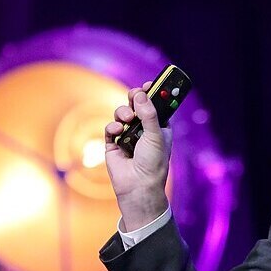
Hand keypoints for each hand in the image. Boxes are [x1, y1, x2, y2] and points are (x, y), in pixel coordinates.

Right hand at [104, 81, 171, 229]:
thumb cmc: (153, 164)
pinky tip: (118, 131)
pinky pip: (111, 127)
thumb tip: (141, 95)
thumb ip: (149, 114)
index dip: (152, 94)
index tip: (150, 84)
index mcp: (159, 128)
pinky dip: (113, 126)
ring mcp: (128, 136)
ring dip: (123, 111)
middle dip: (135, 98)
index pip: (155, 105)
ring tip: (128, 118)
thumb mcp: (156, 136)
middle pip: (137, 106)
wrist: (138, 186)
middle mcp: (143, 130)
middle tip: (134, 94)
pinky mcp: (113, 143)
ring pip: (122, 113)